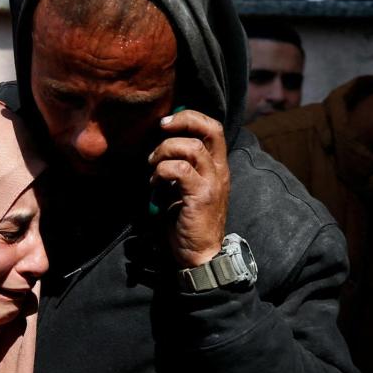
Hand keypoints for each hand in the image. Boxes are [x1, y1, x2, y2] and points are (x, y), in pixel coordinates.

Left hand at [147, 109, 230, 267]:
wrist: (200, 255)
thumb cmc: (187, 220)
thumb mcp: (185, 187)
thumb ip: (179, 166)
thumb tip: (158, 144)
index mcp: (217, 166)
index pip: (213, 127)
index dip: (190, 117)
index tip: (166, 123)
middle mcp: (219, 171)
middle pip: (210, 128)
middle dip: (183, 121)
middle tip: (161, 129)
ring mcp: (212, 183)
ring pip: (192, 148)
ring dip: (165, 151)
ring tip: (153, 165)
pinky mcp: (201, 196)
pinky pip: (180, 170)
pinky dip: (162, 171)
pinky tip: (155, 183)